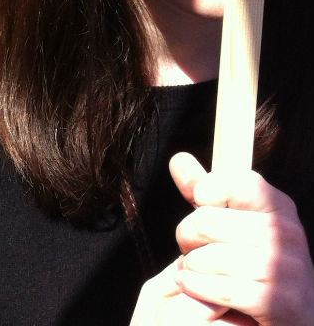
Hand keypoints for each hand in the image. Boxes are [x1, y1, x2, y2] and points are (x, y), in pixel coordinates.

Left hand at [130, 153, 313, 325]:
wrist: (292, 314)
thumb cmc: (253, 262)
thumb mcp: (233, 221)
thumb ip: (207, 191)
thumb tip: (179, 159)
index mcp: (279, 209)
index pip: (236, 180)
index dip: (209, 190)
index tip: (203, 203)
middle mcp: (286, 236)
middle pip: (206, 221)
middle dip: (187, 235)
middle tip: (192, 247)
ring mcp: (286, 271)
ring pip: (208, 258)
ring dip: (191, 266)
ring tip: (196, 269)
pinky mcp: (278, 304)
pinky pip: (218, 288)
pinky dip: (196, 287)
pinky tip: (193, 286)